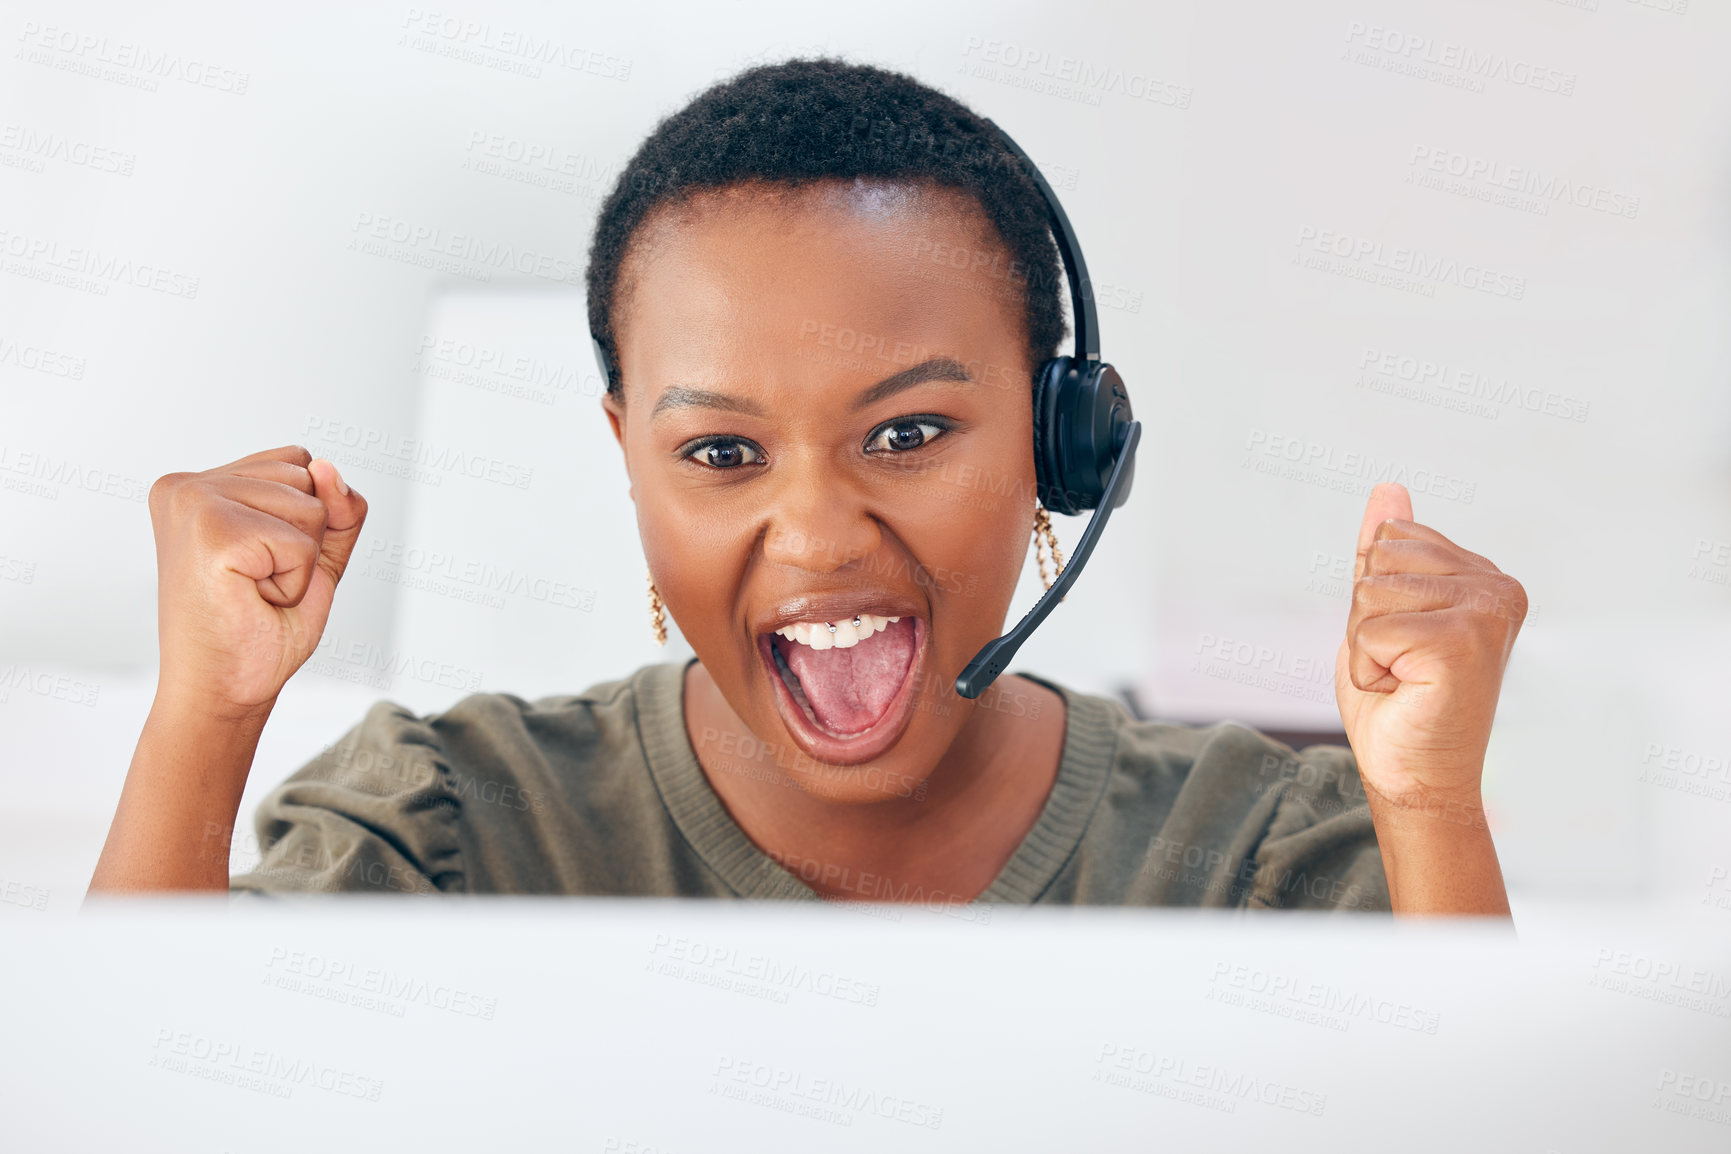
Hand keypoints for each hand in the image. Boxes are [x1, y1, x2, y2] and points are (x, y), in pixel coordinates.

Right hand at [149, 444, 367, 719]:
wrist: (223, 692)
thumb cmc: (259, 629)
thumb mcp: (315, 556)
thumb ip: (335, 508)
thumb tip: (328, 467)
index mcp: (198, 484)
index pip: (298, 461)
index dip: (303, 522)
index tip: (259, 564)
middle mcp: (187, 485)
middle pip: (307, 477)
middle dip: (303, 541)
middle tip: (256, 585)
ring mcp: (194, 503)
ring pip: (310, 506)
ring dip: (299, 563)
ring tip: (252, 592)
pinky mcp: (212, 532)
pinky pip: (302, 543)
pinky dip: (293, 581)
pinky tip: (252, 600)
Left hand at [1334, 483, 1525, 811]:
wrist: (1414, 778)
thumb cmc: (1398, 702)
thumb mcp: (1381, 613)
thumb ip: (1385, 553)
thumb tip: (1388, 490)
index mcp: (1484, 575)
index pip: (1390, 539)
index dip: (1373, 597)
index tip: (1405, 644)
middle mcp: (1497, 587)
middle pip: (1378, 559)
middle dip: (1367, 618)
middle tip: (1402, 666)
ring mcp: (1486, 613)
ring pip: (1370, 592)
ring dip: (1367, 645)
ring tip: (1404, 679)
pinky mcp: (1462, 643)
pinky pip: (1369, 631)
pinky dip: (1368, 667)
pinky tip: (1404, 692)